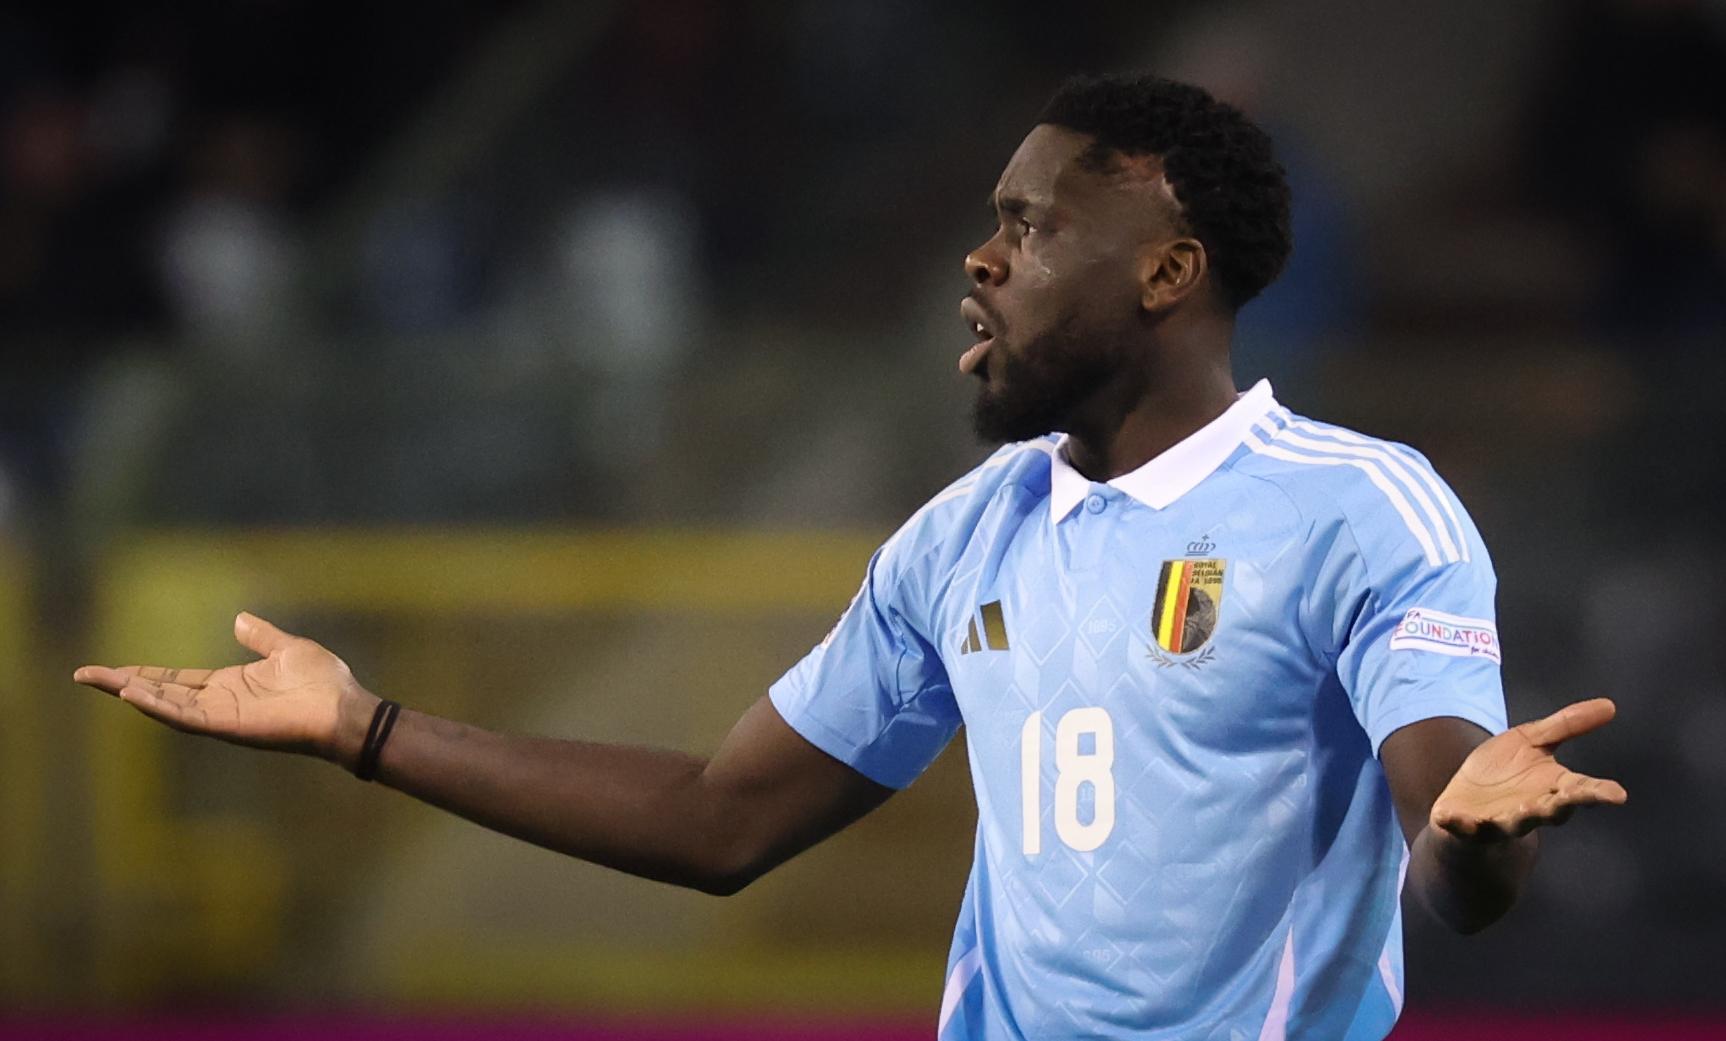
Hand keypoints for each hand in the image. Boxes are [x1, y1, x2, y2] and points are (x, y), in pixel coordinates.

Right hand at [74, 612, 378, 768]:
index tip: (110, 670)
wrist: (346, 708)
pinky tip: (134, 695)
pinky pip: (186, 717)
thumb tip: (240, 619)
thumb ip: (260, 637)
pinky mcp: (228, 726)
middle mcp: (219, 702)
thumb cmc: (324, 683)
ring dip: (133, 693)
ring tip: (99, 680)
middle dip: (122, 684)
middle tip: (84, 675)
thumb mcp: (287, 649)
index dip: (143, 674)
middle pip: (161, 692)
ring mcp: (221, 716)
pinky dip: (159, 706)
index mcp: (229, 685)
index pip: (175, 679)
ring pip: (166, 705)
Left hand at [1431, 697, 1627, 841]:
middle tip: (1574, 797)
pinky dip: (1456, 823)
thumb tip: (1610, 705)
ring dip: (1522, 816)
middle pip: (1553, 810)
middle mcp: (1532, 808)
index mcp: (1552, 787)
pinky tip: (1446, 817)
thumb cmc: (1505, 771)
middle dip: (1562, 805)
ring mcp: (1500, 820)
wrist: (1466, 800)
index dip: (1599, 793)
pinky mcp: (1467, 826)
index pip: (1581, 790)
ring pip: (1516, 823)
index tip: (1618, 794)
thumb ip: (1567, 725)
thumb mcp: (1533, 741)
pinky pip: (1462, 828)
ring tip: (1526, 808)